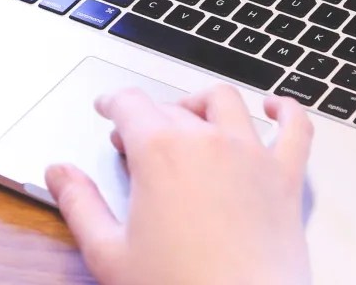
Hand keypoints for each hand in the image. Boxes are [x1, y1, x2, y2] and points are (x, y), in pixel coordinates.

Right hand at [45, 85, 313, 284]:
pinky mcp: (285, 177)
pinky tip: (277, 107)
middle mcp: (207, 142)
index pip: (130, 104)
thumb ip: (80, 205)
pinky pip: (296, 127)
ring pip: (226, 102)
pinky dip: (287, 110)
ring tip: (190, 116)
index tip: (107, 108)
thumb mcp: (109, 254)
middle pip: (172, 106)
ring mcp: (251, 155)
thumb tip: (59, 172)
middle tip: (136, 138)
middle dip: (149, 115)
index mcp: (160, 152)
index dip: (112, 102)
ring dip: (202, 103)